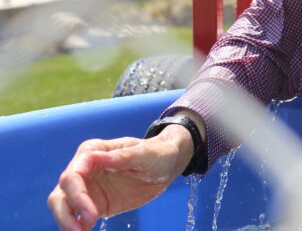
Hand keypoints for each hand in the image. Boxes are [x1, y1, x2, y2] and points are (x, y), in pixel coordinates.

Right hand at [48, 127, 192, 230]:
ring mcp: (87, 188)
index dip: (78, 197)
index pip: (73, 175)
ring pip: (63, 207)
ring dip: (66, 223)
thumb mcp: (146, 154)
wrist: (167, 165)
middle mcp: (84, 169)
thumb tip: (96, 157)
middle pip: (61, 193)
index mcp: (93, 152)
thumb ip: (123, 157)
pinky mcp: (94, 204)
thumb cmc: (157, 153)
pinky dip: (76, 228)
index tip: (93, 215)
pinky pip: (77, 218)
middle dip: (65, 214)